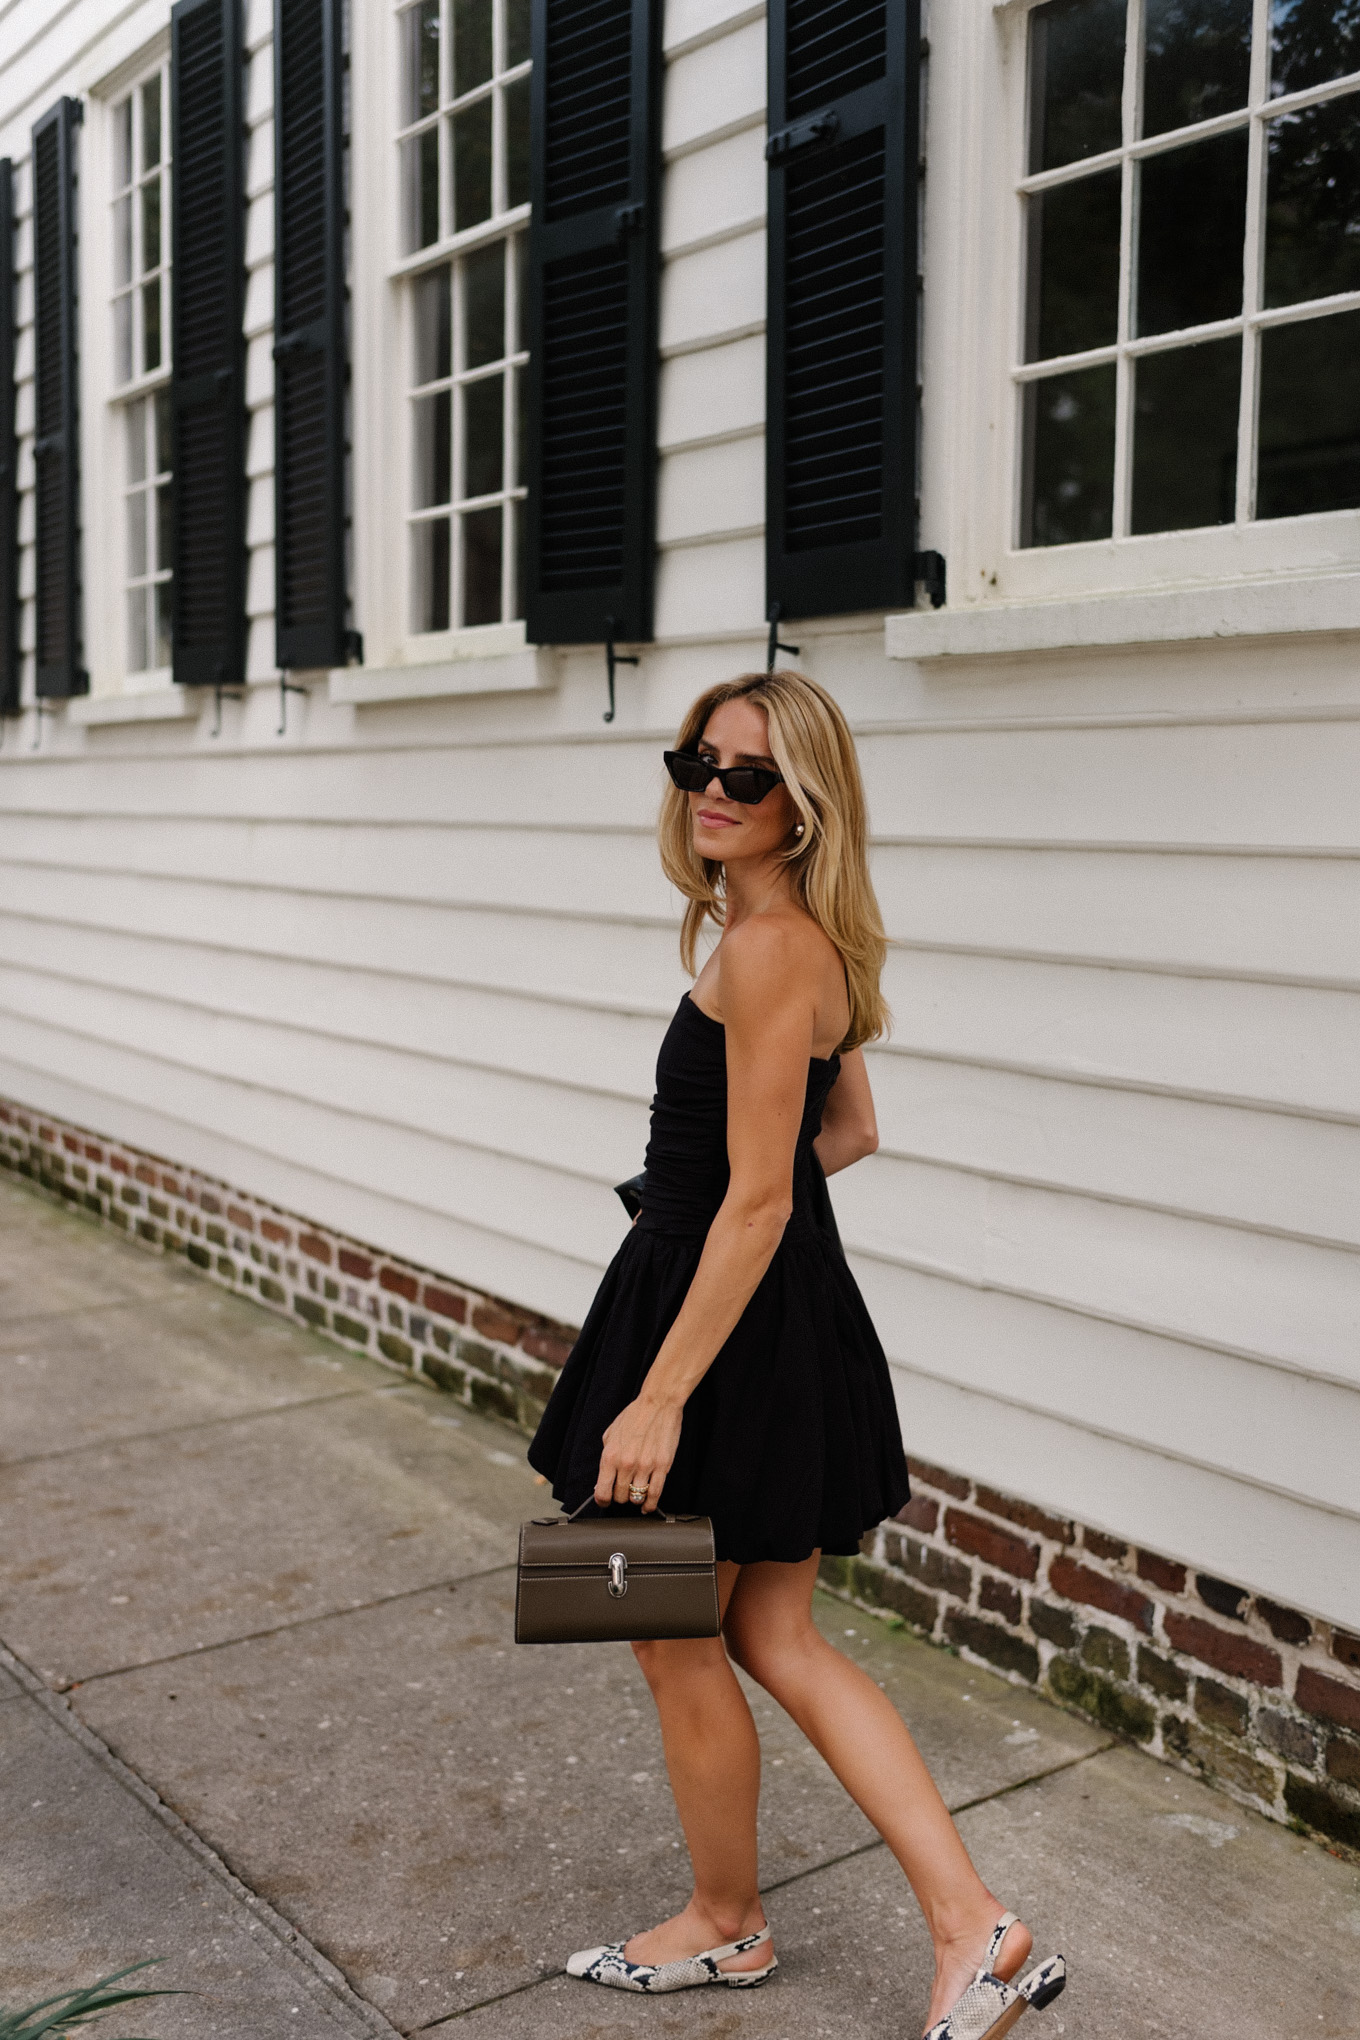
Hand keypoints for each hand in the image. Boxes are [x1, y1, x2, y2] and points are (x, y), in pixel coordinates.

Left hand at [595, 1393, 681, 1512]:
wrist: (658, 1404)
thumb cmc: (634, 1416)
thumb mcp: (610, 1434)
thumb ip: (606, 1457)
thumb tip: (602, 1479)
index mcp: (610, 1456)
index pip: (602, 1492)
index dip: (603, 1501)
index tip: (605, 1501)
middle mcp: (626, 1464)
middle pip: (620, 1497)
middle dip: (620, 1497)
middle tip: (623, 1491)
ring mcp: (645, 1467)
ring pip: (637, 1498)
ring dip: (635, 1499)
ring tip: (636, 1495)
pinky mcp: (662, 1466)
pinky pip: (655, 1494)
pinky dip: (650, 1504)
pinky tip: (647, 1505)